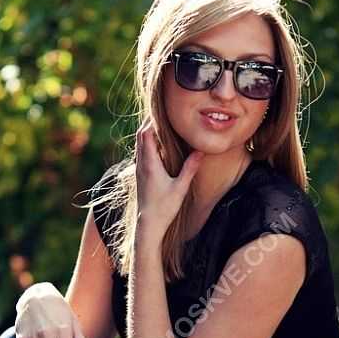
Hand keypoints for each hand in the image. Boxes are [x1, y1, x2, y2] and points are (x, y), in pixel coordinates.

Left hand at [134, 119, 203, 240]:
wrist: (148, 225)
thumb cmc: (164, 208)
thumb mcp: (180, 187)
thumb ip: (190, 168)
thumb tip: (201, 151)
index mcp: (150, 164)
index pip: (146, 134)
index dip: (152, 121)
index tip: (162, 112)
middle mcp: (141, 165)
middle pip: (140, 136)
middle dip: (149, 124)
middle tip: (162, 114)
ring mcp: (138, 171)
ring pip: (139, 145)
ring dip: (147, 134)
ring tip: (160, 126)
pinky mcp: (139, 176)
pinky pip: (140, 154)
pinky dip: (146, 145)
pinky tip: (156, 147)